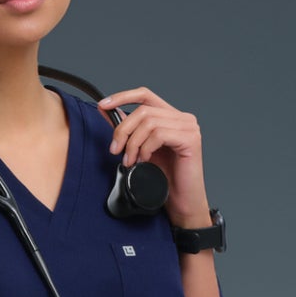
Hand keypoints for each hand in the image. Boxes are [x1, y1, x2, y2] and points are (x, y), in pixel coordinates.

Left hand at [97, 88, 209, 224]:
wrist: (181, 201)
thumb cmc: (165, 178)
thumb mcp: (140, 149)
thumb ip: (128, 129)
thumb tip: (107, 110)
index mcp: (171, 117)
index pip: (145, 95)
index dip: (123, 96)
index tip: (104, 105)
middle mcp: (183, 118)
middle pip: (143, 111)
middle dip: (123, 130)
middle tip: (115, 150)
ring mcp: (189, 128)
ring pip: (149, 122)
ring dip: (133, 143)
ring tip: (130, 161)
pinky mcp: (191, 139)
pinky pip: (159, 134)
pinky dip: (146, 148)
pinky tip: (145, 161)